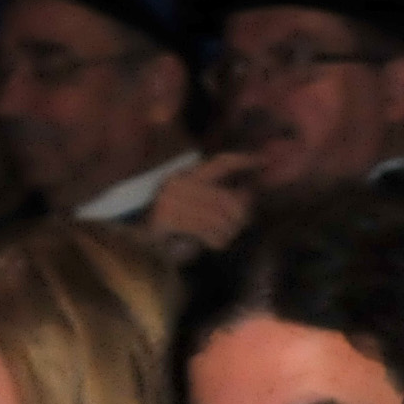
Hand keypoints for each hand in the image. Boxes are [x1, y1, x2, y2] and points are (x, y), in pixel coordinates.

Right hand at [143, 152, 262, 260]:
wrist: (140, 243)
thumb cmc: (175, 227)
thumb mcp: (198, 205)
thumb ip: (221, 197)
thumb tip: (249, 193)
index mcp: (188, 175)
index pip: (221, 163)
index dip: (244, 160)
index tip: (264, 161)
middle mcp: (179, 183)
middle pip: (229, 197)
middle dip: (241, 215)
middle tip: (238, 224)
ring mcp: (172, 200)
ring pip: (222, 218)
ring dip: (228, 232)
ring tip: (220, 235)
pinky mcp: (168, 219)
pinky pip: (210, 233)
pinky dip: (216, 241)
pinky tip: (209, 241)